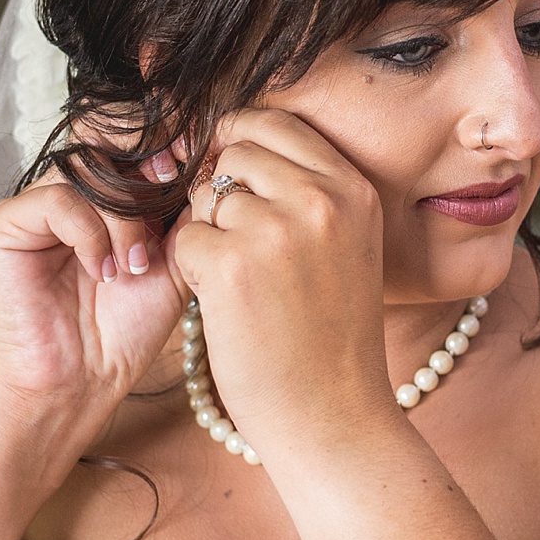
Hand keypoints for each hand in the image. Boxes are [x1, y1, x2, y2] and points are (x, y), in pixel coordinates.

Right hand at [0, 151, 186, 435]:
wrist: (85, 379)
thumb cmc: (127, 329)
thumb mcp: (179, 263)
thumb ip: (192, 213)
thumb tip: (216, 164)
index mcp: (116, 193)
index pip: (137, 138)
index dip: (170, 137)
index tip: (201, 155)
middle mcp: (77, 190)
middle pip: (105, 132)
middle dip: (145, 152)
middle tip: (169, 180)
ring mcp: (42, 203)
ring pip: (87, 167)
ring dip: (122, 213)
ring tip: (135, 264)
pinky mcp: (10, 223)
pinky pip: (56, 199)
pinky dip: (89, 232)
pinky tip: (102, 271)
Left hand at [168, 109, 392, 458]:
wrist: (333, 417)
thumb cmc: (332, 338)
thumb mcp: (348, 247)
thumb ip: (309, 192)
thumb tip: (239, 145)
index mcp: (353, 189)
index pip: (277, 123)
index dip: (241, 143)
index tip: (233, 178)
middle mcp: (320, 199)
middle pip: (236, 151)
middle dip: (222, 190)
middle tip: (239, 245)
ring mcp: (275, 230)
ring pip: (205, 196)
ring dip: (209, 235)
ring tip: (243, 286)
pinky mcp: (230, 265)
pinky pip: (185, 239)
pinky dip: (193, 271)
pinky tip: (227, 306)